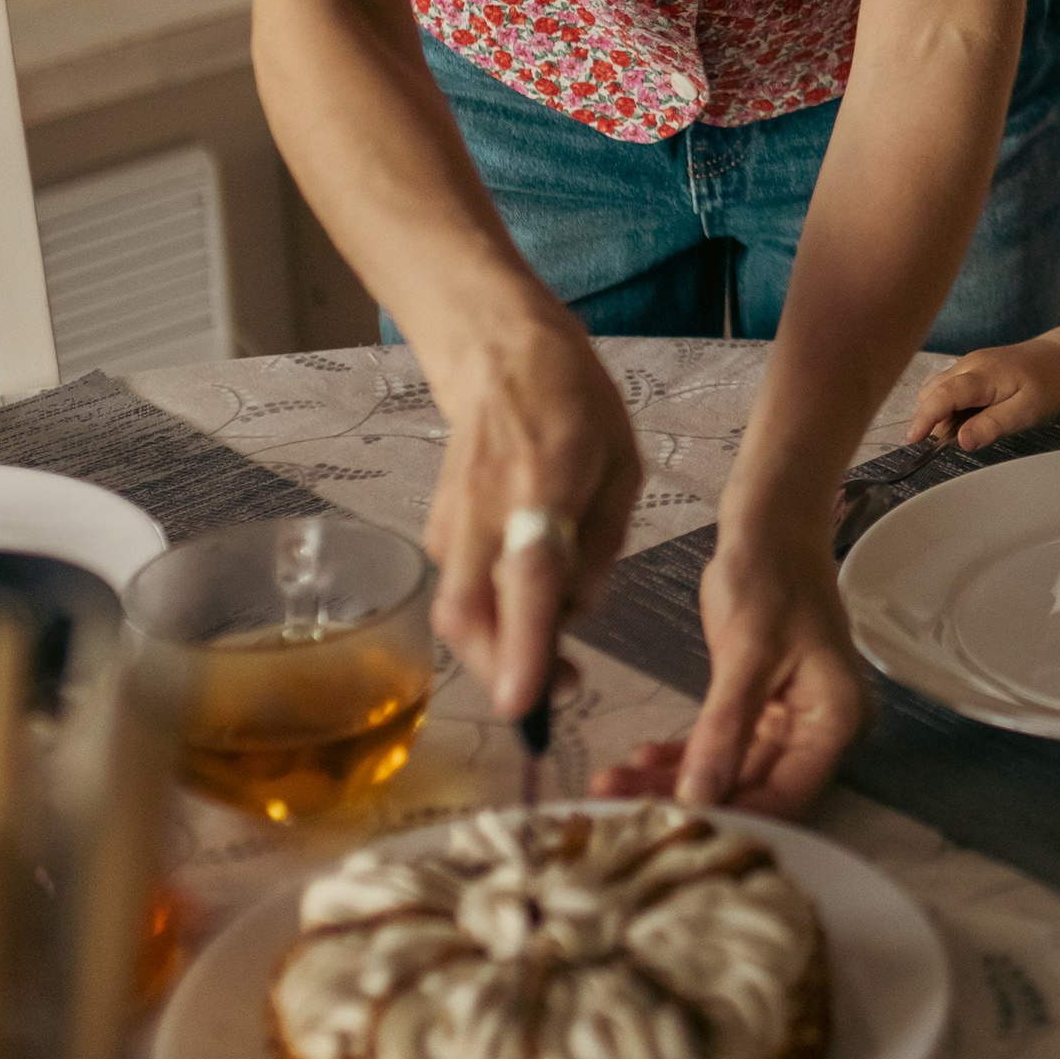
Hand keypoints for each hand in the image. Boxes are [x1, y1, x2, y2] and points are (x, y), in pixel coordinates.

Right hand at [422, 308, 640, 718]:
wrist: (500, 356)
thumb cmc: (575, 409)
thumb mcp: (622, 467)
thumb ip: (603, 543)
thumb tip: (574, 613)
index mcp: (542, 484)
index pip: (528, 575)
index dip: (524, 641)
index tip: (521, 702)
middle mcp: (483, 508)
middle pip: (469, 615)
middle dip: (505, 668)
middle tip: (563, 685)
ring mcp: (450, 521)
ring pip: (458, 613)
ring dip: (500, 647)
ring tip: (556, 644)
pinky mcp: (436, 532)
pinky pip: (461, 593)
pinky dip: (493, 615)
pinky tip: (530, 595)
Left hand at [592, 512, 867, 815]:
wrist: (771, 525)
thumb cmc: (773, 574)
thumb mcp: (747, 651)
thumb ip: (725, 728)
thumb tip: (698, 797)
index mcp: (833, 721)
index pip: (786, 798)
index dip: (729, 818)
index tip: (667, 828)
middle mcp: (816, 731)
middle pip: (753, 790)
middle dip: (687, 801)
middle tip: (618, 804)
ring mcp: (786, 722)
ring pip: (728, 773)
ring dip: (673, 781)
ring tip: (612, 783)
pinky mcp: (758, 708)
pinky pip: (719, 748)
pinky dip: (681, 756)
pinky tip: (639, 760)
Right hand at [907, 331, 1059, 450]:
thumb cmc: (1049, 386)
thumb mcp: (1027, 412)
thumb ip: (992, 425)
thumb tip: (960, 440)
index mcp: (983, 375)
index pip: (943, 395)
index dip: (925, 418)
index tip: (912, 439)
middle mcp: (968, 364)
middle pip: (933, 392)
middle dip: (934, 419)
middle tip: (960, 438)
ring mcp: (968, 364)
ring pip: (938, 390)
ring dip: (942, 414)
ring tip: (973, 426)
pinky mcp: (970, 368)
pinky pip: (948, 388)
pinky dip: (951, 406)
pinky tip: (972, 416)